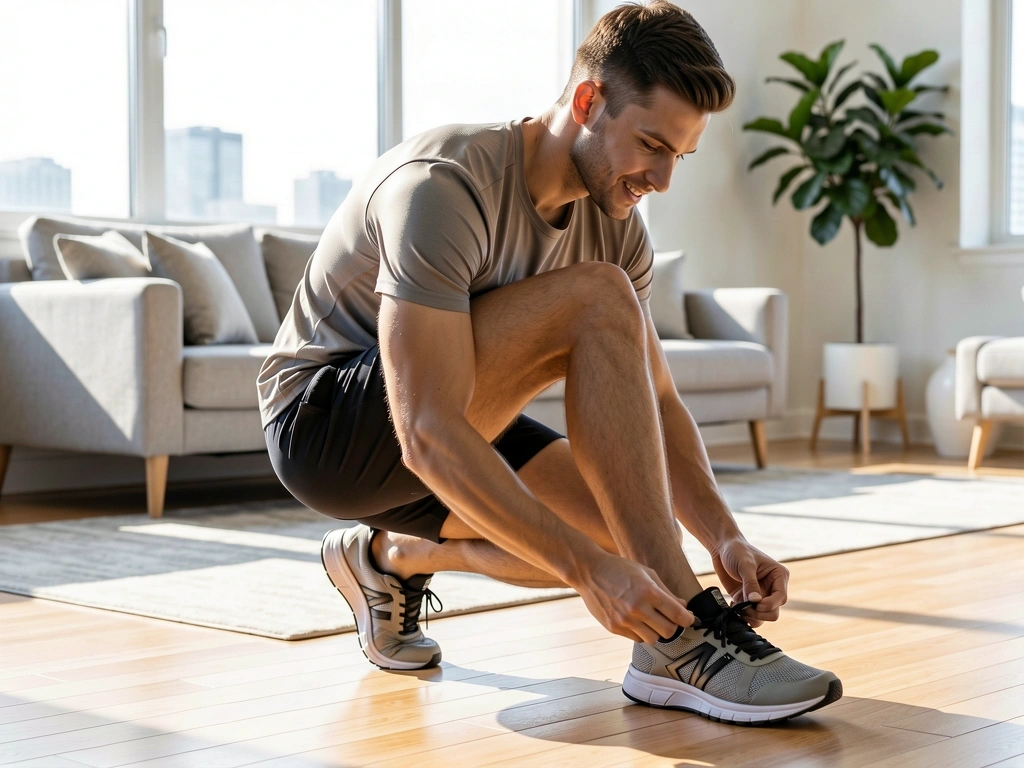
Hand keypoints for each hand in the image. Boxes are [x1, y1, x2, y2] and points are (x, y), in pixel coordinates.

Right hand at [572, 552, 693, 643]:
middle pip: (668, 631)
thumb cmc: (620, 568)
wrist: (589, 571)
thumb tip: (683, 607)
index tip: (688, 618)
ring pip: (653, 639)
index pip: (678, 615)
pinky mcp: (614, 628)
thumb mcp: (646, 573)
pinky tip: (635, 620)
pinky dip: (640, 632)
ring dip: (656, 631)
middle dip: (672, 626)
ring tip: (650, 619)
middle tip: (669, 618)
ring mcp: (624, 620)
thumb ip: (666, 592)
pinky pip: (636, 639)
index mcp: (649, 592)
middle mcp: (637, 608)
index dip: (688, 619)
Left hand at [710, 537, 788, 626]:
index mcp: (779, 576)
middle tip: (743, 607)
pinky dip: (742, 615)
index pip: (780, 598)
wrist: (722, 547)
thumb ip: (751, 584)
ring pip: (762, 617)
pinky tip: (733, 605)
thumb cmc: (737, 550)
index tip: (755, 604)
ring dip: (750, 616)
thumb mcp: (745, 564)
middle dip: (759, 613)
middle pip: (773, 611)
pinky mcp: (747, 599)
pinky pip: (750, 615)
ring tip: (737, 607)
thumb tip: (756, 602)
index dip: (769, 605)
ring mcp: (760, 595)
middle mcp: (772, 587)